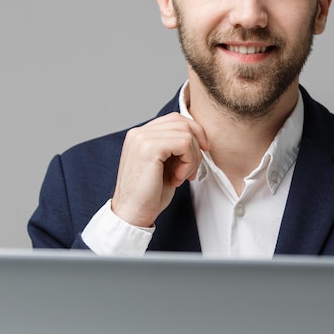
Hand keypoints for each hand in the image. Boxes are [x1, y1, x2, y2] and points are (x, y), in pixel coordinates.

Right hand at [111, 113, 209, 227]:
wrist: (132, 214)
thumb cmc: (149, 195)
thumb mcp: (165, 165)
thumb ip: (175, 148)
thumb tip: (198, 139)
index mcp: (141, 135)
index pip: (175, 119)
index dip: (194, 133)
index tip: (202, 152)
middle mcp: (139, 132)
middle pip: (182, 122)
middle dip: (196, 145)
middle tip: (192, 169)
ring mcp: (142, 138)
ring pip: (186, 133)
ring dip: (192, 157)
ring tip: (183, 176)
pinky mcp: (149, 148)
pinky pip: (184, 144)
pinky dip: (188, 162)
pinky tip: (178, 178)